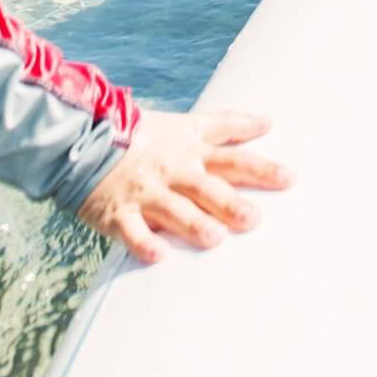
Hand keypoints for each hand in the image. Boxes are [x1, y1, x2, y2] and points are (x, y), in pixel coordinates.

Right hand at [78, 108, 290, 263]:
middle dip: (228, 203)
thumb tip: (267, 121)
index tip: (289, 178)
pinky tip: (159, 256)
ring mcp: (145, 193)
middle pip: (205, 188)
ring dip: (192, 223)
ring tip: (214, 238)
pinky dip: (143, 243)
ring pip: (172, 209)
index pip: (232, 159)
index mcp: (190, 152)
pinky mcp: (118, 213)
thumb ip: (228, 125)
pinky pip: (131, 230)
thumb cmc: (144, 135)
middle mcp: (172, 172)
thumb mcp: (187, 125)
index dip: (261, 168)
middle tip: (253, 219)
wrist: (87, 140)